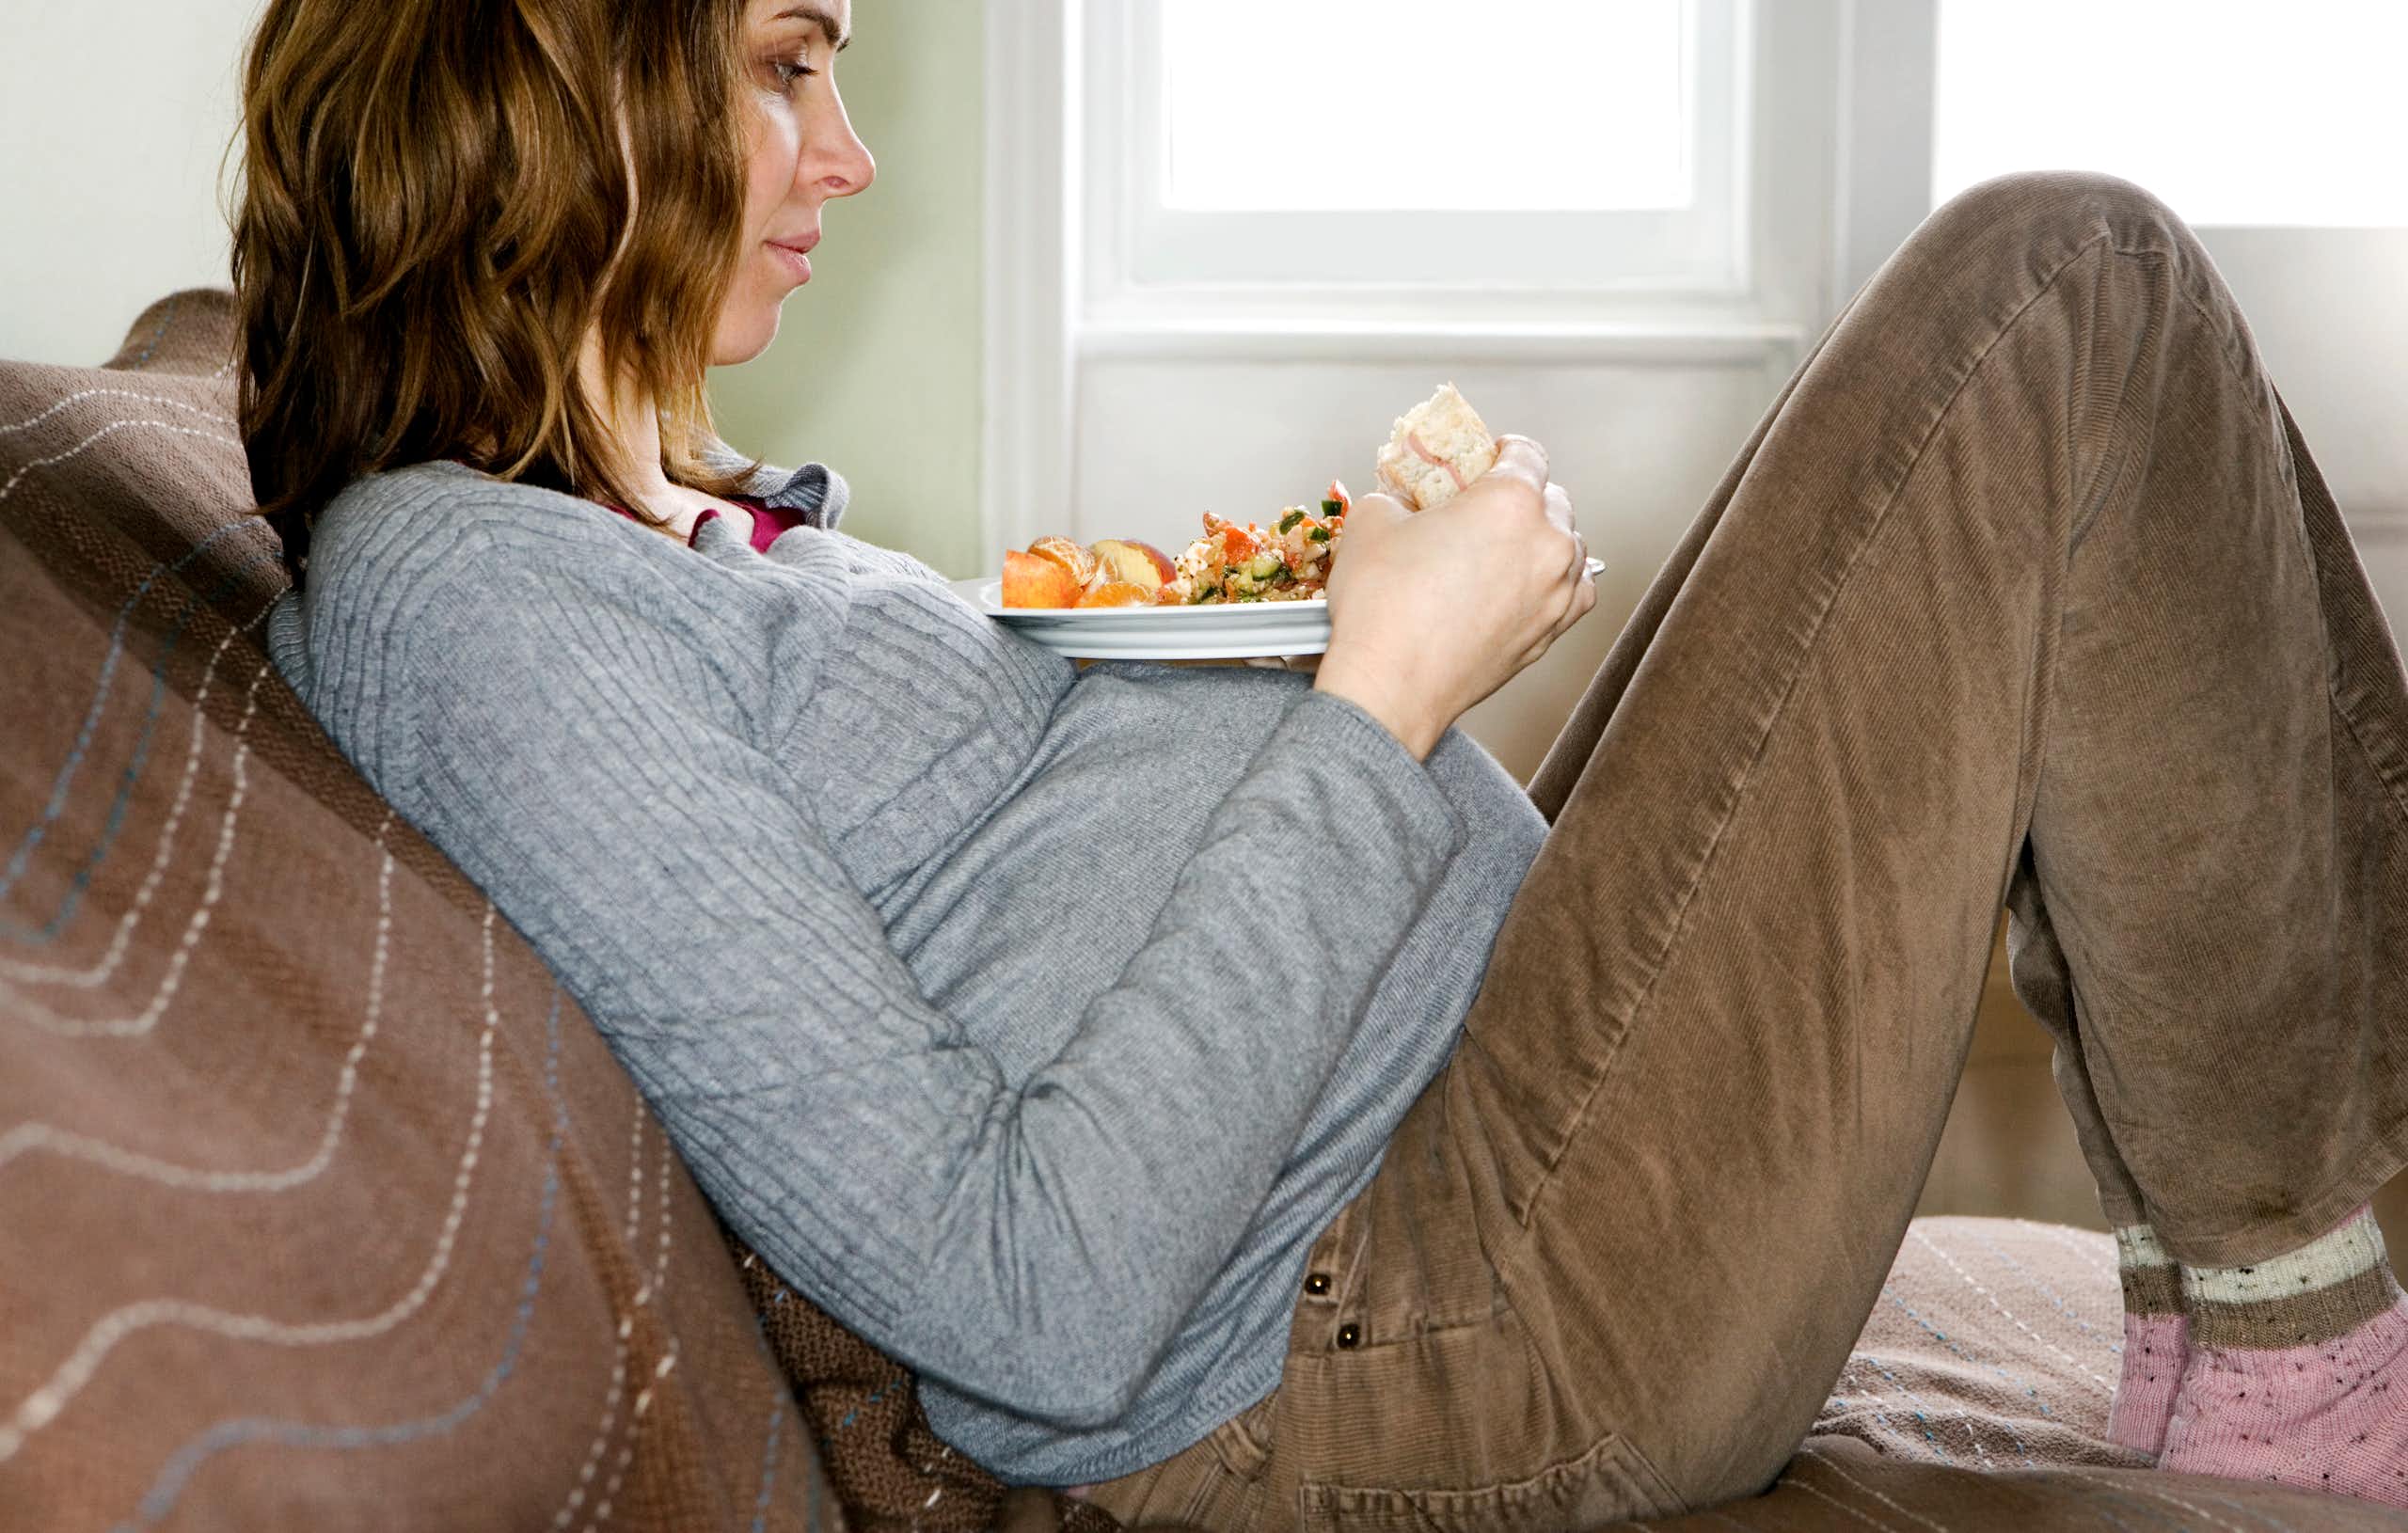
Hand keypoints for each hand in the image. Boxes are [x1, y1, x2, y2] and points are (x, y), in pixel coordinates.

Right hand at [1311, 435, 1595, 758]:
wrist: (1391, 685)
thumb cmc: (1383, 608)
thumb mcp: (1371, 522)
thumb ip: (1396, 499)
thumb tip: (1400, 505)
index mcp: (1511, 501)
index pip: (1527, 453)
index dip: (1504, 449)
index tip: (1490, 458)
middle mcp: (1547, 542)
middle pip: (1553, 499)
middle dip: (1523, 496)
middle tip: (1484, 507)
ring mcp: (1556, 591)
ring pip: (1570, 547)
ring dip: (1544, 539)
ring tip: (1506, 548)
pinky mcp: (1551, 633)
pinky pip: (1575, 593)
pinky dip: (1559, 582)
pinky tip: (1532, 585)